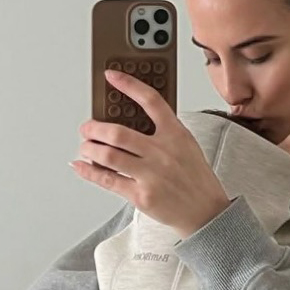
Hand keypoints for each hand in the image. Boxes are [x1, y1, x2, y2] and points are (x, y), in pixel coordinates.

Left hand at [70, 69, 231, 236]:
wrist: (207, 212)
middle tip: (87, 127)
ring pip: (108, 155)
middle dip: (94, 128)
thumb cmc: (196, 179)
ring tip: (85, 146)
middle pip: (119, 133)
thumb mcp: (188, 146)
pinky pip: (107, 180)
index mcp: (176, 135)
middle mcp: (163, 153)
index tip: (111, 76)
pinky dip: (89, 171)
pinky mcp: (141, 196)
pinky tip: (81, 165)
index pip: (151, 101)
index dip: (129, 85)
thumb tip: (130, 121)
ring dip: (89, 148)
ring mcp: (151, 175)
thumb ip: (164, 131)